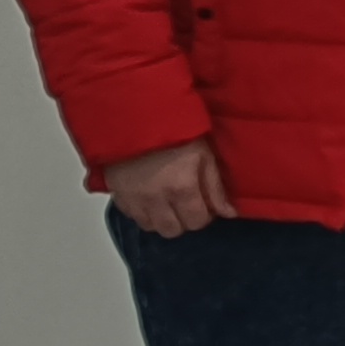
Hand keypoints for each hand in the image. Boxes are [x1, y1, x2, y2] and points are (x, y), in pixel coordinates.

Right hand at [104, 138, 234, 237]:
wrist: (135, 114)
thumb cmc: (175, 130)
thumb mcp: (204, 154)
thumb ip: (215, 188)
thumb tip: (228, 213)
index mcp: (181, 188)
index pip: (196, 222)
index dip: (204, 215)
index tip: (204, 204)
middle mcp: (155, 199)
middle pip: (172, 230)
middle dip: (183, 220)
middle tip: (186, 204)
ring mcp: (133, 198)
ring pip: (150, 226)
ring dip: (161, 218)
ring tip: (167, 201)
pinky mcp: (116, 193)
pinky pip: (131, 215)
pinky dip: (142, 211)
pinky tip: (149, 197)